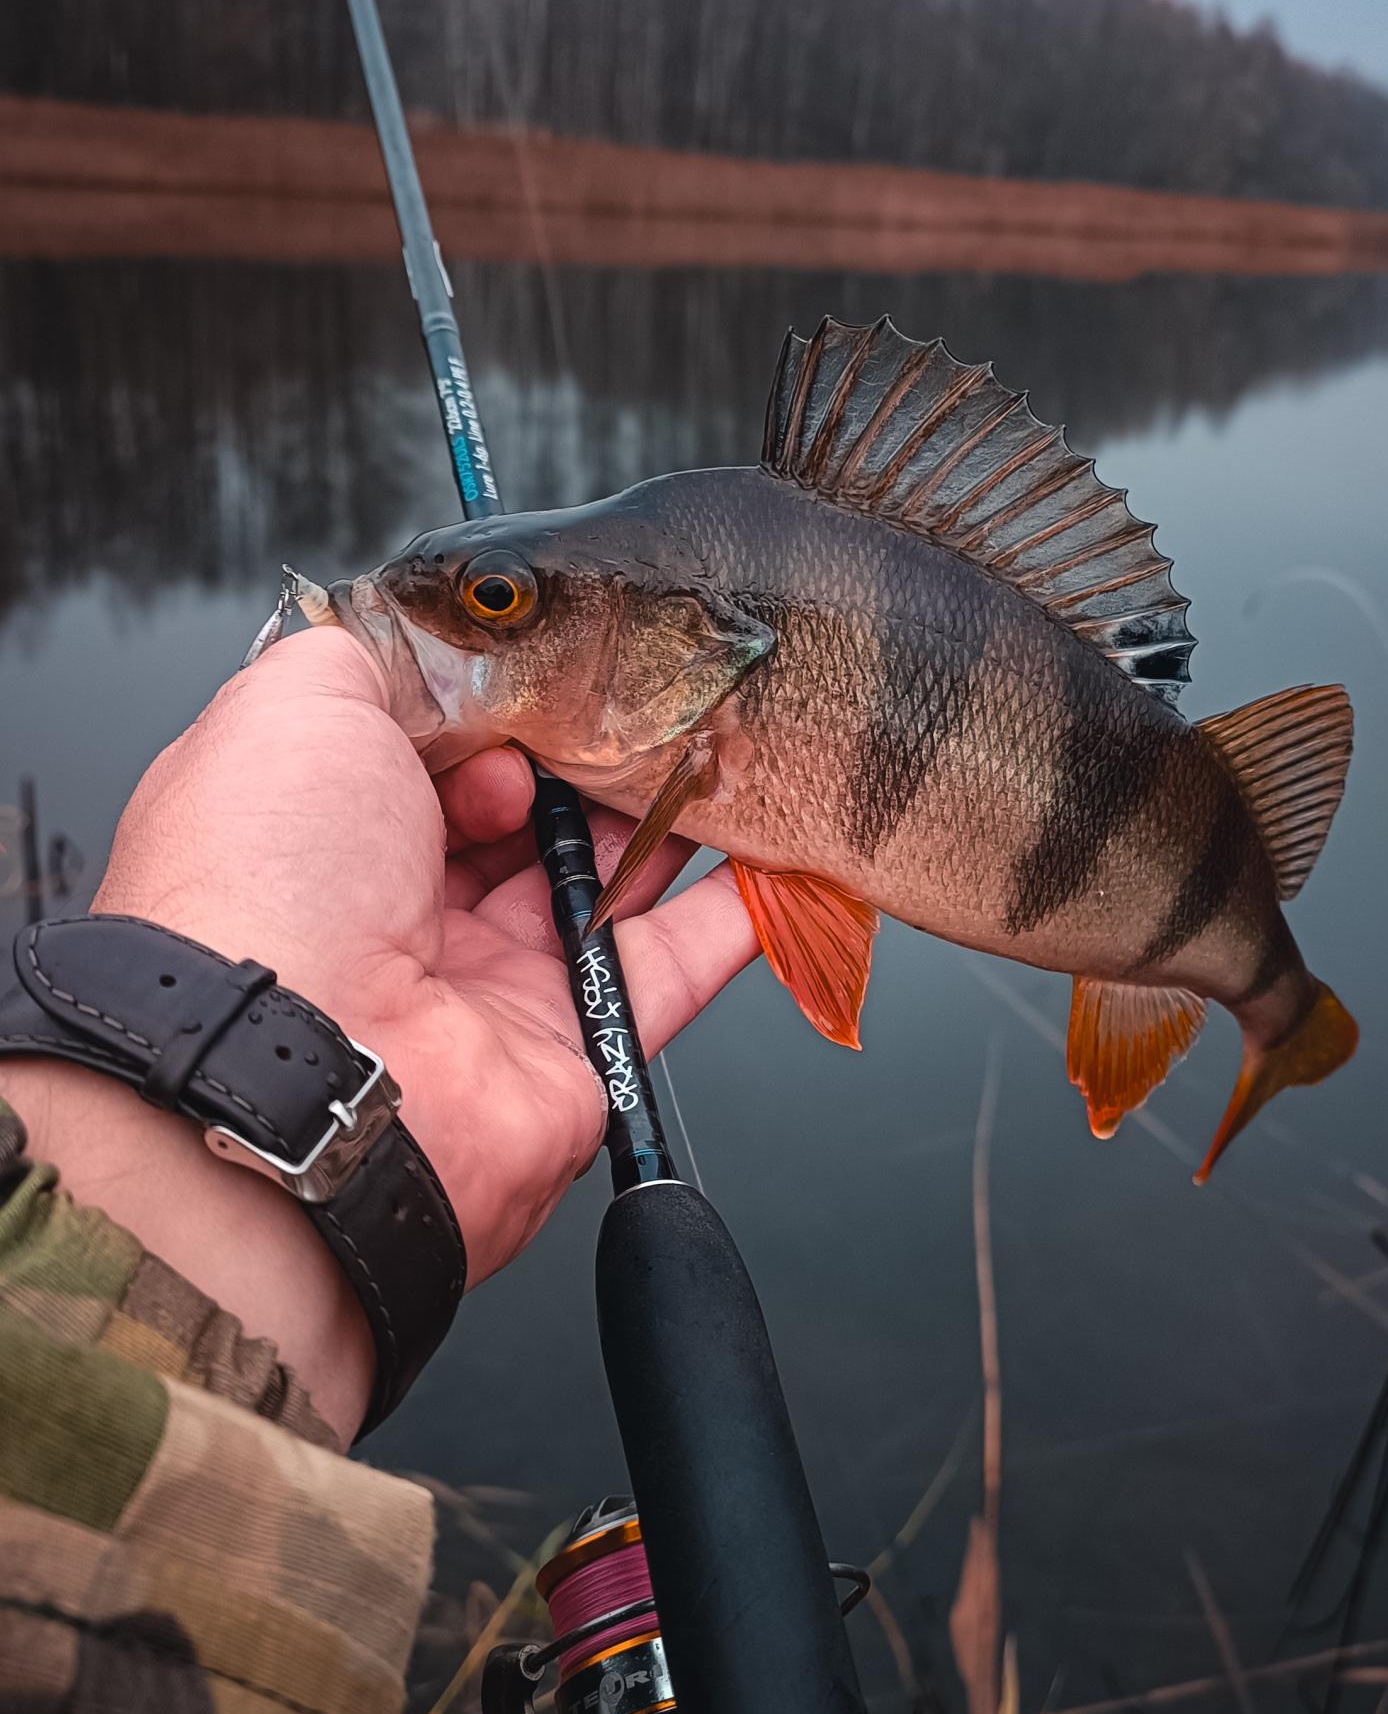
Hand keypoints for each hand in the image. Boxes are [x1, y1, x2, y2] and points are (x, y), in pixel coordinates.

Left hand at [4, 627, 756, 1440]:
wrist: (300, 1072)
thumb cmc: (272, 875)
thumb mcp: (293, 706)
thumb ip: (373, 655)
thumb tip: (442, 641)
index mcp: (335, 829)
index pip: (441, 749)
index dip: (497, 702)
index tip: (546, 669)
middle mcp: (411, 910)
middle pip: (533, 812)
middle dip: (593, 748)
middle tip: (654, 689)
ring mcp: (499, 984)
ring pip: (613, 876)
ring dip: (675, 808)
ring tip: (735, 732)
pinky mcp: (583, 1046)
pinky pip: (681, 965)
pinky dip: (742, 907)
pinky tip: (789, 841)